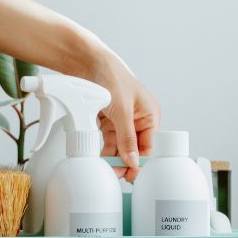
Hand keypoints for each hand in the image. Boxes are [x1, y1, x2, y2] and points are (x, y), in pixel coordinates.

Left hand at [93, 53, 159, 181]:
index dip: (141, 162)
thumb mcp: (122, 111)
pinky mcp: (107, 120)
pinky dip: (104, 149)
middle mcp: (138, 118)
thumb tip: (132, 160)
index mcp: (150, 115)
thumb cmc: (111, 76)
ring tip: (107, 170)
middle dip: (126, 162)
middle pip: (134, 148)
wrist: (86, 62)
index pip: (149, 145)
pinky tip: (100, 158)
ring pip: (120, 146)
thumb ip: (126, 138)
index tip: (132, 176)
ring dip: (114, 158)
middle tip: (117, 176)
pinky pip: (108, 140)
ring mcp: (122, 120)